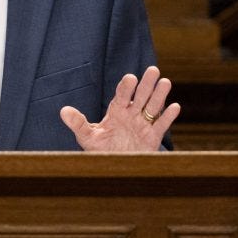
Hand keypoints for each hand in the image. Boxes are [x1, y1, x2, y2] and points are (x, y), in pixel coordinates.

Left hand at [59, 65, 179, 151]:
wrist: (115, 168)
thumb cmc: (101, 150)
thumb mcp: (87, 137)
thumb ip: (78, 123)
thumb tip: (63, 111)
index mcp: (116, 111)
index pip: (122, 95)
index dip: (126, 87)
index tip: (130, 78)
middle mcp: (131, 114)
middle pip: (140, 96)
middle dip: (147, 84)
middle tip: (153, 70)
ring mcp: (143, 125)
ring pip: (152, 107)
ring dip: (159, 95)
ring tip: (165, 82)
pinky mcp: (152, 138)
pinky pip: (161, 126)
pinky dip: (168, 117)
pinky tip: (174, 107)